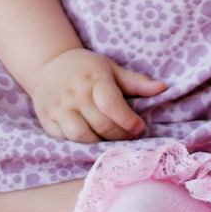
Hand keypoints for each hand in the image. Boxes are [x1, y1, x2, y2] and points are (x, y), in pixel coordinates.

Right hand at [25, 48, 165, 142]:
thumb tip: (162, 88)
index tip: (140, 127)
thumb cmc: (86, 68)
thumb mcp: (111, 68)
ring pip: (81, 135)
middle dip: (120, 136)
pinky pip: (66, 140)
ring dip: (100, 144)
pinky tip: (93, 142)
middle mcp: (75, 93)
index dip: (128, 121)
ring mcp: (59, 108)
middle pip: (101, 124)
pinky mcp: (48, 120)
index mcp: (94, 77)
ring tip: (110, 142)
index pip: (111, 104)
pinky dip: (82, 146)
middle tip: (130, 138)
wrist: (48, 65)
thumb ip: (136, 82)